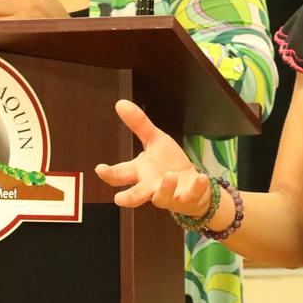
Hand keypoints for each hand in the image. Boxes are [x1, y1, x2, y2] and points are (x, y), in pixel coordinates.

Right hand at [94, 100, 211, 216]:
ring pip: (162, 198)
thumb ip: (138, 125)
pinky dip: (197, 188)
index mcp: (139, 172)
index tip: (100, 169)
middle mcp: (150, 187)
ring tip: (169, 177)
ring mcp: (169, 195)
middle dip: (128, 198)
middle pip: (135, 196)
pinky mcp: (187, 198)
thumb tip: (120, 102)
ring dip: (165, 189)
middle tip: (119, 199)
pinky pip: (191, 195)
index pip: (120, 175)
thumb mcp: (155, 140)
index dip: (109, 173)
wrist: (191, 183)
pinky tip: (202, 177)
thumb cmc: (168, 163)